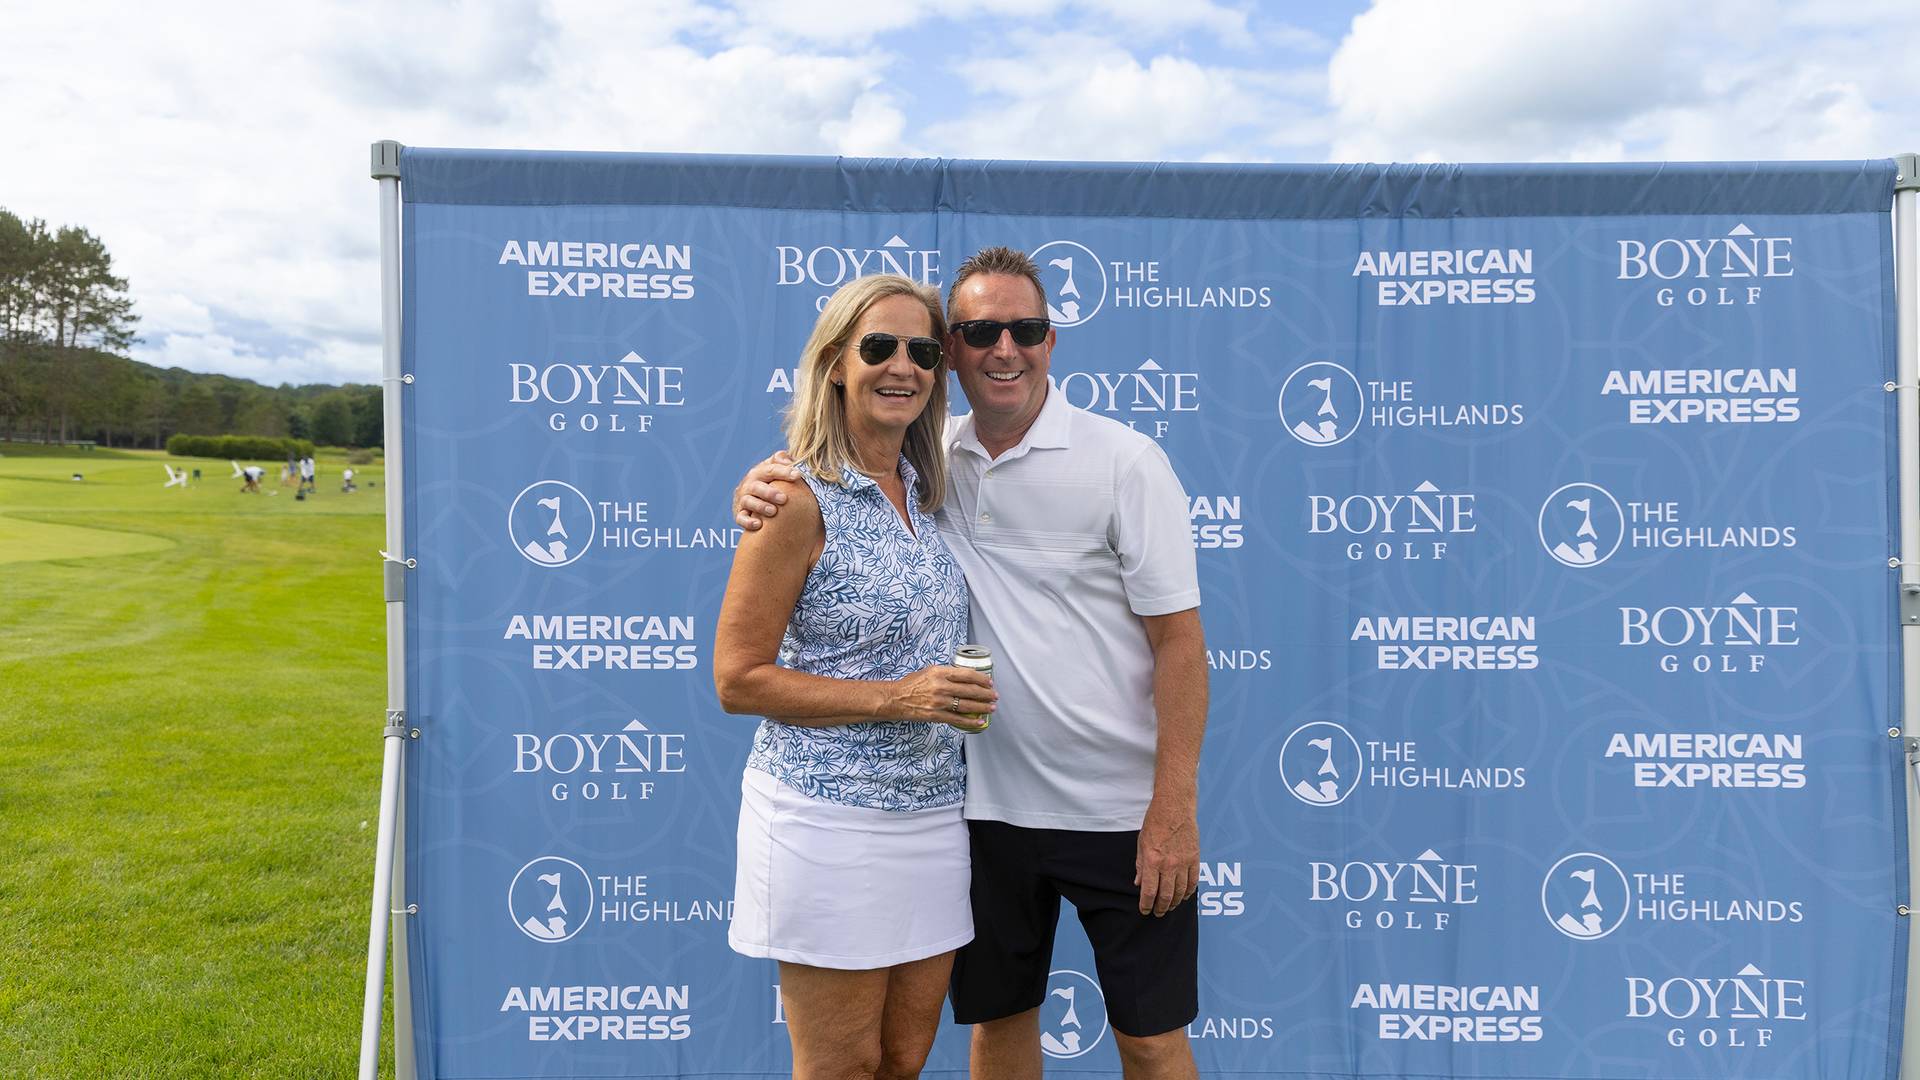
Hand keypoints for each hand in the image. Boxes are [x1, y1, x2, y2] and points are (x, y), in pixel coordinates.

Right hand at [735, 450, 798, 529]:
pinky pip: (741, 518)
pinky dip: (748, 522)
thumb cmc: (771, 481)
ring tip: (773, 511)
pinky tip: (758, 524)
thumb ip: (782, 459)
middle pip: (757, 486)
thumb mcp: (775, 468)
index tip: (798, 475)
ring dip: (760, 506)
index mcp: (759, 472)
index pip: (771, 469)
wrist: (754, 497)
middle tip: (784, 499)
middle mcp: (749, 484)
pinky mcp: (739, 513)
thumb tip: (788, 461)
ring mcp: (743, 499)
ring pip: (748, 501)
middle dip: (770, 492)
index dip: (784, 471)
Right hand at [886, 664, 995, 727]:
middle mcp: (941, 686)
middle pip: (970, 690)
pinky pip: (957, 719)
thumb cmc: (911, 684)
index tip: (989, 683)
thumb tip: (965, 677)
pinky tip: (979, 722)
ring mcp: (939, 702)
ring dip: (982, 707)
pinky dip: (970, 721)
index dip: (981, 679)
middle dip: (986, 694)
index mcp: (940, 672)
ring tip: (991, 708)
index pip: (967, 675)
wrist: (895, 699)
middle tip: (994, 696)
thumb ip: (946, 673)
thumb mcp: (928, 671)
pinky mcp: (936, 715)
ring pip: (967, 705)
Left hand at [1134, 792, 1198, 916]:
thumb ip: (1141, 865)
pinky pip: (1194, 882)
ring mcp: (1183, 862)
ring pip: (1181, 892)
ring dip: (1174, 903)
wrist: (1174, 807)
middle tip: (1157, 912)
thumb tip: (1139, 883)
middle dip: (1160, 907)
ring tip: (1169, 907)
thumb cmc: (1155, 822)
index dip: (1146, 905)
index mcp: (1152, 860)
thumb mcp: (1141, 843)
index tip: (1144, 910)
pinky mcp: (1194, 858)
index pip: (1149, 891)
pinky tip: (1184, 896)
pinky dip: (1189, 892)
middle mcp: (1169, 864)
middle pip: (1166, 895)